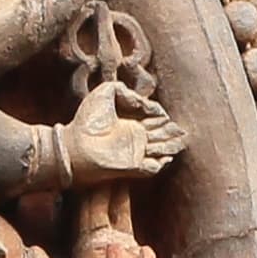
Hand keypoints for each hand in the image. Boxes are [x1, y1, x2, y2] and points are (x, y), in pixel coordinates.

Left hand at [57, 83, 185, 184]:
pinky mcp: (134, 167)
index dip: (160, 116)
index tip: (161, 114)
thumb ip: (126, 90)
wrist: (76, 144)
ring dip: (170, 144)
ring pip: (162, 149)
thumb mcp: (105, 92)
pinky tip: (165, 155)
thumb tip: (145, 103)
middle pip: (161, 134)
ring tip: (180, 139)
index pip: (153, 120)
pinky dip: (161, 161)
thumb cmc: (86, 119)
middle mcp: (134, 138)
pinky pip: (154, 167)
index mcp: (129, 122)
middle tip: (180, 130)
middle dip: (171, 131)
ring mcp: (135, 153)